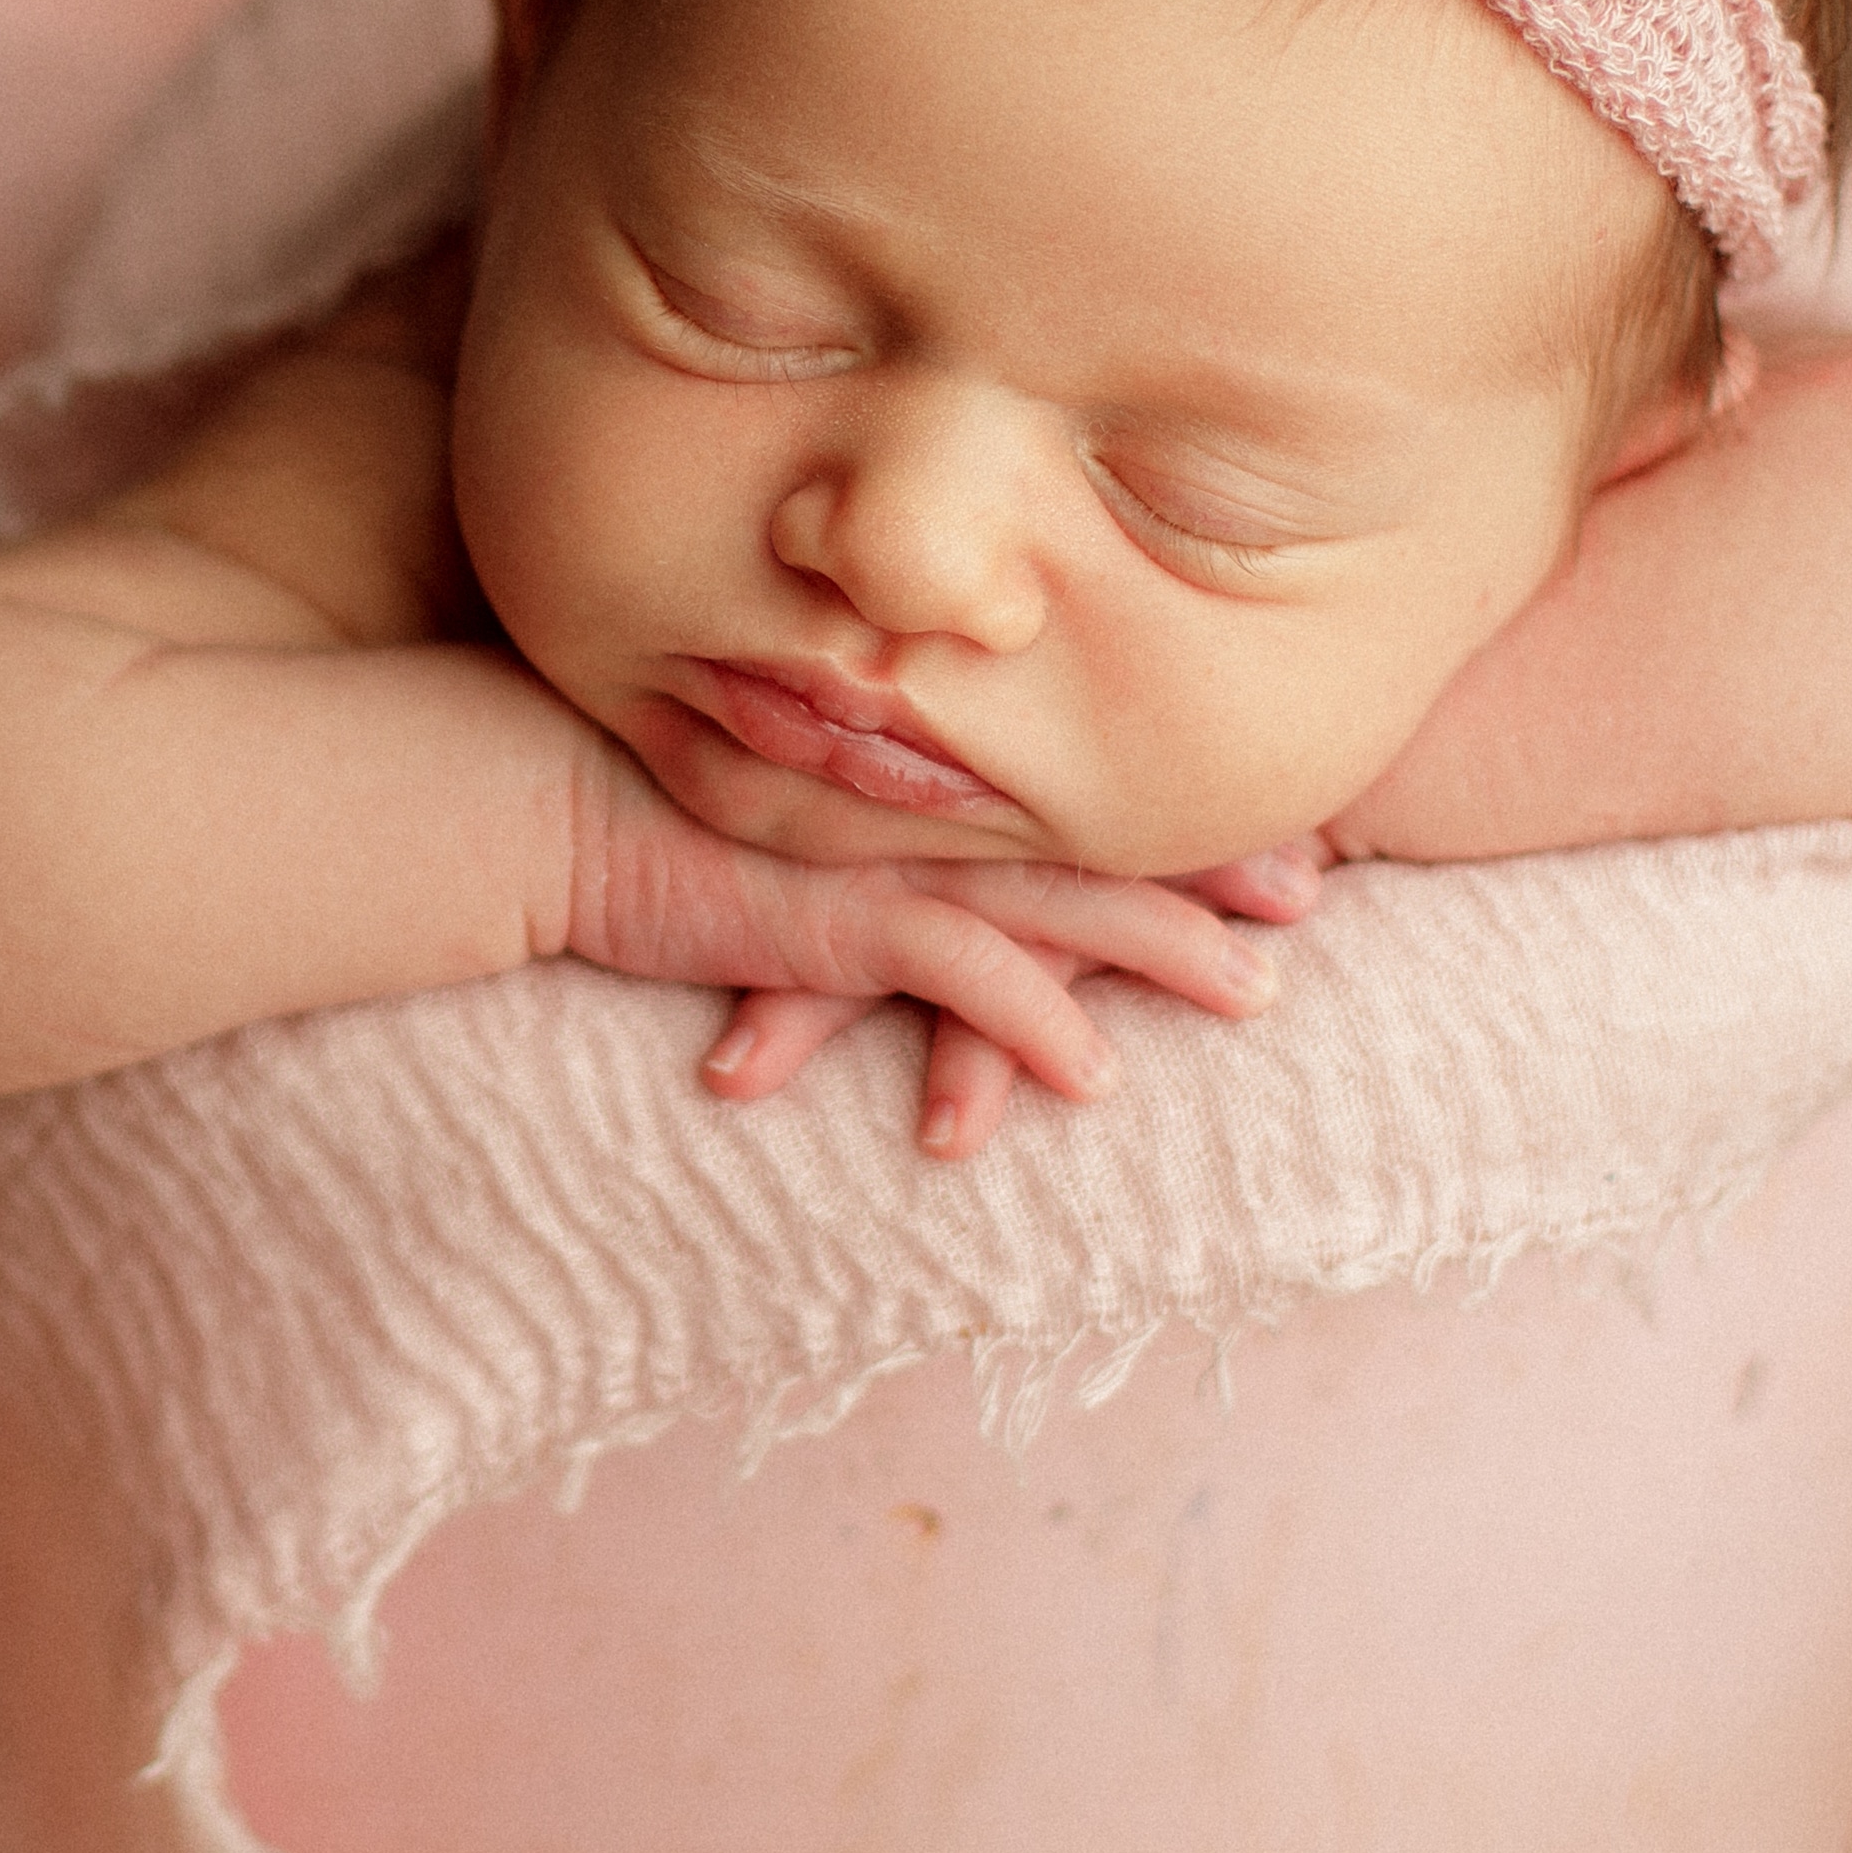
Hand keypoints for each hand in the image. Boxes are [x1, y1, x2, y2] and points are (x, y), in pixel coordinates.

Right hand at [560, 774, 1304, 1152]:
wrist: (542, 799)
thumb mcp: (773, 800)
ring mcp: (887, 861)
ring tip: (1257, 991)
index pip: (1065, 788)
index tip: (1250, 818)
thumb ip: (846, 808)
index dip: (1163, 807)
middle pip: (1094, 834)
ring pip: (1061, 904)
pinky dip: (1034, 1023)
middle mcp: (921, 810)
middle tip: (1309, 891)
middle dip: (1208, 866)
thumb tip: (887, 837)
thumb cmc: (643, 800)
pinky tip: (1093, 1075)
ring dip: (1165, 948)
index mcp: (917, 777)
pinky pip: (962, 978)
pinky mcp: (837, 919)